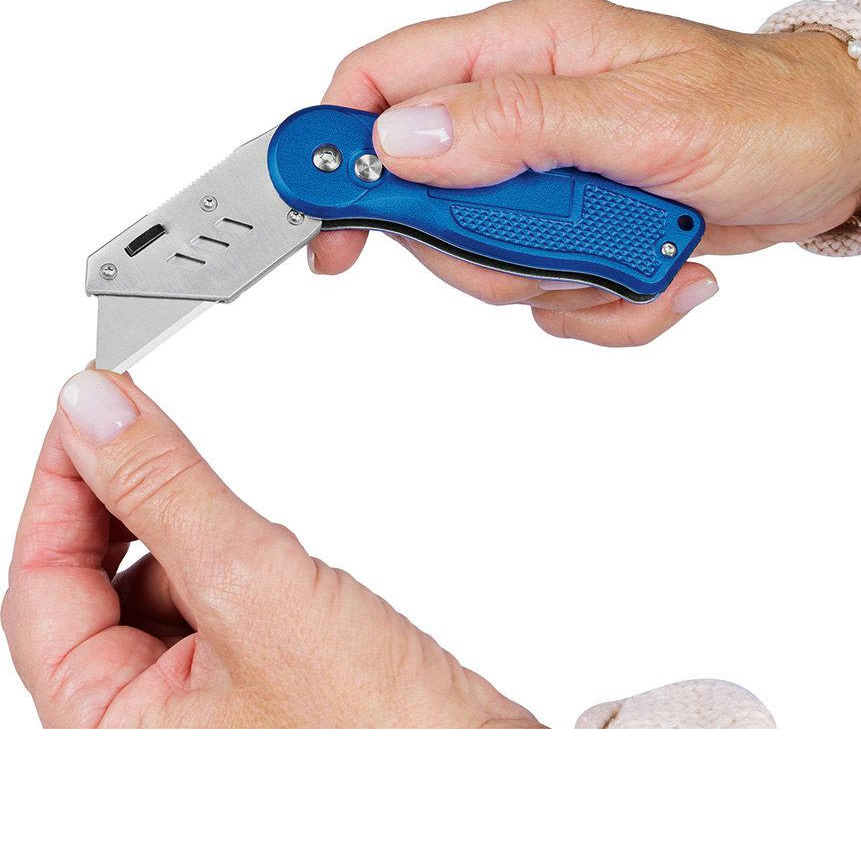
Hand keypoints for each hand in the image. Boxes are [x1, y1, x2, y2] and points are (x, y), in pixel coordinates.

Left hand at [2, 370, 539, 727]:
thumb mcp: (256, 588)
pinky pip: (208, 604)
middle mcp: (139, 735)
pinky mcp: (246, 687)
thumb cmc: (386, 742)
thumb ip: (167, 493)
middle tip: (143, 426)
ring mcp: (194, 714)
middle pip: (87, 587)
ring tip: (243, 524)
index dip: (58, 484)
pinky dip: (230, 560)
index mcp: (106, 741)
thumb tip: (95, 414)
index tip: (87, 407)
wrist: (489, 780)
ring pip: (153, 590)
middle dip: (124, 506)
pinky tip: (274, 561)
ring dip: (184, 533)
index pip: (39, 589)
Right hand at [311, 0, 860, 345]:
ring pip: (488, 260)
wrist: (831, 160)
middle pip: (428, 199)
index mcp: (524, 51)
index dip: (336, 149)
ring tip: (642, 255)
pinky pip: (549, 295)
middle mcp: (523, 113)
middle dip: (486, 249)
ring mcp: (547, 178)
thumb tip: (403, 140)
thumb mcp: (641, 118)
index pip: (384, 81)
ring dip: (563, 282)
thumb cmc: (760, 112)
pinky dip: (604, 307)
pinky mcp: (576, 231)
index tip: (326, 227)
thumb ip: (516, 125)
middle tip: (556, 250)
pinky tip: (662, 276)